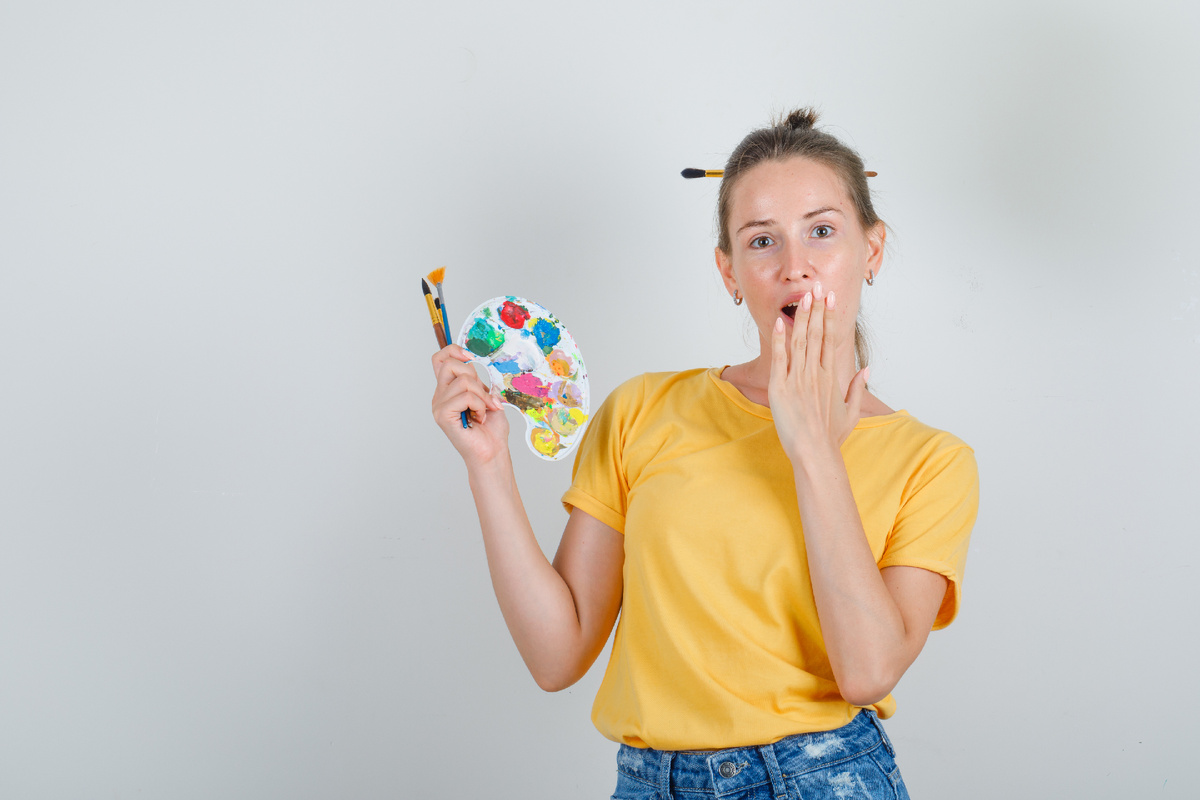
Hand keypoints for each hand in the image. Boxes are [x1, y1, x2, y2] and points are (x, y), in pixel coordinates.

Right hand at [431, 344, 509, 464]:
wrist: (492, 452)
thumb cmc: (491, 429)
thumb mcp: (487, 397)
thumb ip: (478, 381)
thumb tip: (474, 364)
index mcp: (449, 390)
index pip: (440, 359)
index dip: (454, 351)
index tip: (471, 358)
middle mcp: (440, 396)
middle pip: (450, 363)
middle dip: (474, 376)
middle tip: (484, 398)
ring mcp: (439, 405)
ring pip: (463, 380)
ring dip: (482, 396)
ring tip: (485, 411)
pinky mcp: (443, 415)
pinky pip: (465, 396)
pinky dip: (479, 405)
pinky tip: (480, 418)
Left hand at [767, 283, 868, 460]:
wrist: (815, 453)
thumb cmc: (831, 437)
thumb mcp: (850, 412)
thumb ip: (857, 388)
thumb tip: (865, 370)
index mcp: (832, 377)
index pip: (831, 339)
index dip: (830, 317)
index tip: (832, 298)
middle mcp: (816, 374)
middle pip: (817, 334)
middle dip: (817, 309)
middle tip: (818, 287)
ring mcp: (798, 379)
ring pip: (800, 341)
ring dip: (801, 317)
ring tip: (803, 297)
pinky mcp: (780, 388)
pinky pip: (779, 359)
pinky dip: (779, 340)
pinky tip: (780, 323)